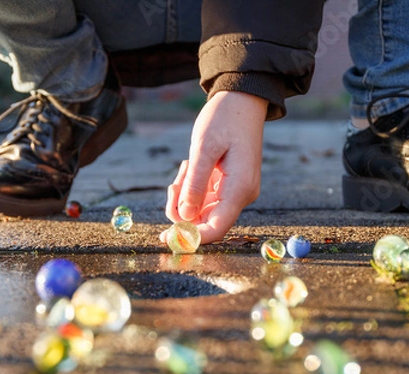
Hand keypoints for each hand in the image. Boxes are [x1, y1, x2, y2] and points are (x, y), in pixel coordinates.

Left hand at [160, 91, 266, 243]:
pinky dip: (191, 188)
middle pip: (206, 221)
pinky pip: (205, 199)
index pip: (216, 228)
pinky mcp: (230, 186)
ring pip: (202, 210)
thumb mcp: (204, 148)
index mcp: (239, 188)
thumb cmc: (224, 119)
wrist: (242, 101)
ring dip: (185, 196)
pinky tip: (190, 167)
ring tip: (185, 167)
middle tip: (173, 185)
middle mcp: (241, 195)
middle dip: (182, 210)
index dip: (191, 237)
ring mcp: (236, 192)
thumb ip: (194, 184)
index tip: (166, 237)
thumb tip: (184, 217)